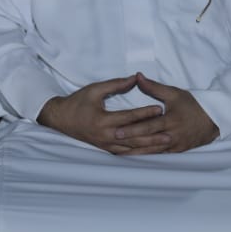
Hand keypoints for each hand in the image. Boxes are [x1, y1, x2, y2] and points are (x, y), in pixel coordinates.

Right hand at [38, 75, 165, 152]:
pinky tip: (151, 151)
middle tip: (169, 133)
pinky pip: (125, 153)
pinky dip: (139, 152)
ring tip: (165, 144)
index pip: (128, 117)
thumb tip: (135, 78)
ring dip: (149, 147)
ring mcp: (105, 145)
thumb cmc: (77, 102)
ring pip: (131, 148)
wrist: (60, 119)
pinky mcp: (105, 149)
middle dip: (152, 136)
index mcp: (102, 120)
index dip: (145, 113)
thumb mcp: (94, 89)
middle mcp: (105, 135)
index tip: (160, 109)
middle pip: (133, 137)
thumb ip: (116, 84)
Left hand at [115, 73, 218, 154]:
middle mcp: (171, 136)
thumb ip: (154, 87)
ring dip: (135, 152)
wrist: (213, 121)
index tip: (116, 130)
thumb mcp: (174, 93)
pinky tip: (133, 157)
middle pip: (147, 140)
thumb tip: (137, 76)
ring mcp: (174, 146)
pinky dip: (145, 156)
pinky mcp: (176, 152)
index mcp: (170, 120)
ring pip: (151, 151)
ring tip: (117, 152)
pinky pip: (158, 155)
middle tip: (112, 141)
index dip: (132, 129)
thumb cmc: (192, 105)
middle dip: (129, 141)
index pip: (148, 126)